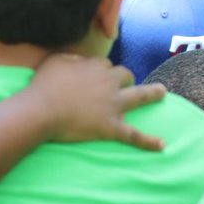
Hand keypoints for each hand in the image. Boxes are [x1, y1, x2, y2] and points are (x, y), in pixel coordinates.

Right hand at [28, 53, 165, 150]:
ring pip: (140, 95)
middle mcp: (108, 82)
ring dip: (153, 92)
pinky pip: (133, 135)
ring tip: (162, 92)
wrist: (41, 110)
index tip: (95, 76)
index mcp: (95, 66)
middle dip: (126, 78)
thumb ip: (72, 58)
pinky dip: (148, 141)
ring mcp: (112, 104)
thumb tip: (80, 60)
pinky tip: (161, 145)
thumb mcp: (56, 61)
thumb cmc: (44, 85)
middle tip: (124, 84)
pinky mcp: (111, 126)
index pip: (105, 64)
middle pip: (125, 74)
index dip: (102, 70)